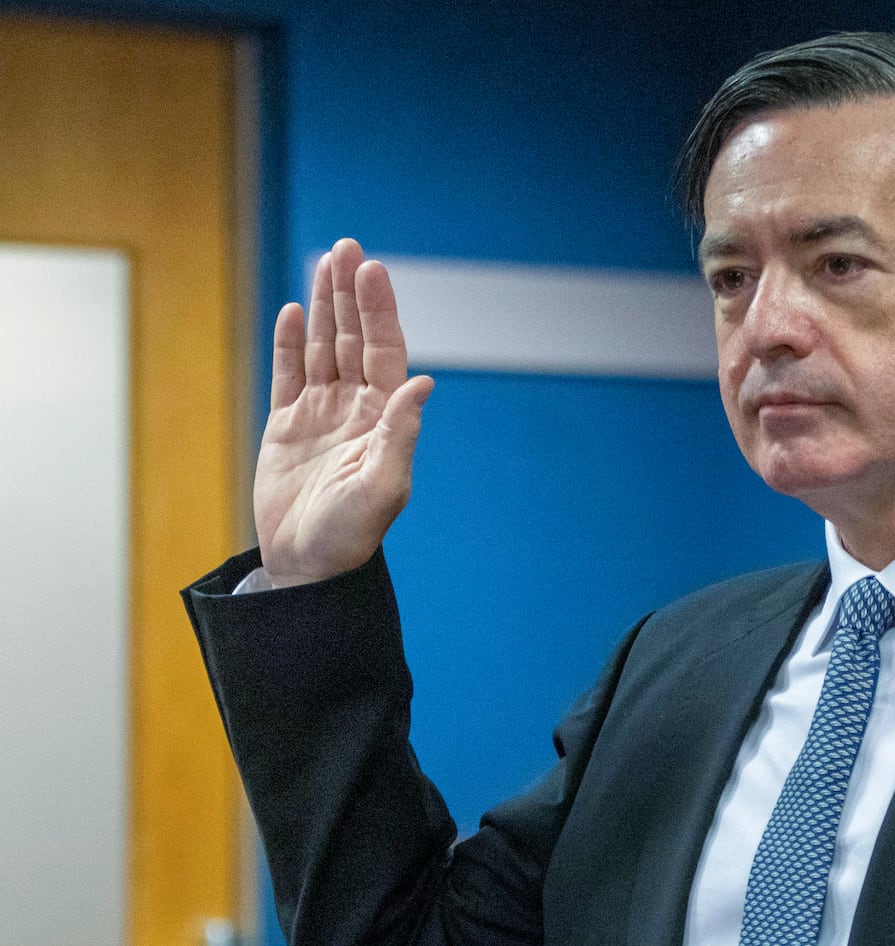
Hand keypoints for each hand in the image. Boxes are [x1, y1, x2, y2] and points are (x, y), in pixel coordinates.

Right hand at [254, 238, 433, 586]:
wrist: (308, 567)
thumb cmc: (351, 534)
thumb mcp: (382, 485)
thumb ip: (401, 433)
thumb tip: (425, 382)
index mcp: (383, 418)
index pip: (383, 350)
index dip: (378, 309)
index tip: (372, 268)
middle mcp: (356, 409)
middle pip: (353, 338)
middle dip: (350, 293)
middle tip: (347, 246)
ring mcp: (321, 414)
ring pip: (322, 348)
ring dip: (322, 306)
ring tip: (325, 262)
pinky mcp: (286, 427)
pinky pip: (288, 376)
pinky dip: (289, 344)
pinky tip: (290, 313)